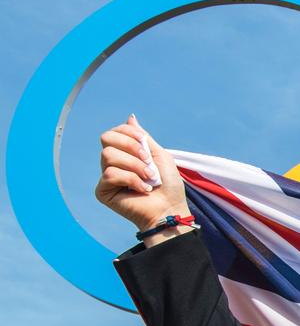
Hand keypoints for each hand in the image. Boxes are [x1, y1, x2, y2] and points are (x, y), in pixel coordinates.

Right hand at [94, 115, 189, 232]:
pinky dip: (131, 180)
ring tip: (150, 178)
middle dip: (131, 147)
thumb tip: (130, 117)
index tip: (145, 143)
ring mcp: (106, 176)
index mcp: (125, 153)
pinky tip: (143, 189)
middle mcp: (113, 163)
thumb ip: (143, 138)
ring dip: (135, 166)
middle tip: (148, 161)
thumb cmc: (168, 185)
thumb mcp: (159, 155)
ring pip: (108, 156)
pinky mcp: (102, 190)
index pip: (114, 132)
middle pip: (107, 139)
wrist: (169, 208)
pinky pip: (110, 174)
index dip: (128, 133)